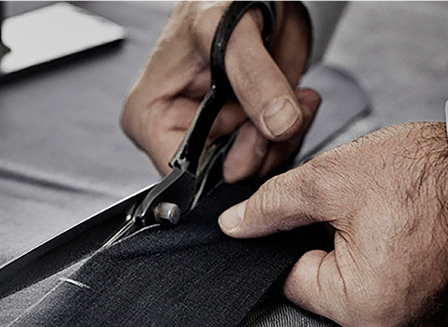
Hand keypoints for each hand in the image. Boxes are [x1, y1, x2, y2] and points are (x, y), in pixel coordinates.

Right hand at [121, 1, 319, 181]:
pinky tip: (297, 100)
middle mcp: (180, 129)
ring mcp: (215, 131)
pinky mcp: (243, 127)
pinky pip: (273, 148)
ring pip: (254, 165)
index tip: (255, 140)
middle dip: (261, 148)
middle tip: (281, 113)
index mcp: (151, 115)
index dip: (224, 167)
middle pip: (222, 174)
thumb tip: (276, 123)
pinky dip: (294, 127)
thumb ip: (252, 77)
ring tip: (292, 97)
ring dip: (283, 137)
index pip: (181, 175)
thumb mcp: (226, 29)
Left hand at [218, 122, 447, 326]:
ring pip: (347, 284)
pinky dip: (373, 258)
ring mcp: (410, 318)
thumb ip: (271, 206)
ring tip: (374, 219)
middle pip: (317, 285)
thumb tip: (236, 225)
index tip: (303, 217)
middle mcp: (389, 325)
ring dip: (347, 250)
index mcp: (362, 305)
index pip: (288, 279)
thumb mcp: (329, 180)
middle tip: (348, 211)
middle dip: (319, 244)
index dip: (285, 241)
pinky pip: (377, 285)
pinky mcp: (423, 304)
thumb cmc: (426, 175)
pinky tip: (388, 230)